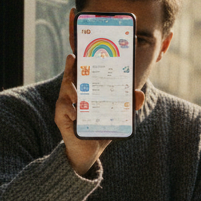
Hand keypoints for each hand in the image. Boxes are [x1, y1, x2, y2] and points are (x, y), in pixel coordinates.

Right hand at [54, 55, 146, 175]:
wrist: (89, 151)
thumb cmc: (99, 128)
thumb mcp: (116, 115)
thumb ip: (127, 104)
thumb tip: (139, 94)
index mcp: (83, 91)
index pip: (80, 73)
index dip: (80, 61)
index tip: (82, 49)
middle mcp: (71, 96)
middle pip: (69, 77)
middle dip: (70, 66)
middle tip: (73, 56)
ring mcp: (65, 107)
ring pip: (65, 92)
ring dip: (72, 90)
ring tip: (79, 93)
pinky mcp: (61, 119)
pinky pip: (63, 112)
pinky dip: (70, 111)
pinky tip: (76, 114)